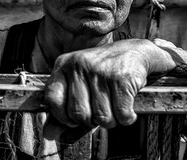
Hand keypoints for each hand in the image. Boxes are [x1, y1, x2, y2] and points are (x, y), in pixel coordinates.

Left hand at [43, 39, 174, 138]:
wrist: (137, 52)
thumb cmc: (105, 72)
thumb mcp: (79, 83)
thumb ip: (63, 108)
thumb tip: (49, 134)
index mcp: (65, 64)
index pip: (52, 99)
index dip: (63, 115)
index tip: (74, 117)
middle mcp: (80, 65)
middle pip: (79, 114)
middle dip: (92, 120)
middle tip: (101, 109)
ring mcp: (101, 71)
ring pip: (102, 117)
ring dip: (112, 120)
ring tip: (115, 105)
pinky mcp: (122, 78)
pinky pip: (122, 114)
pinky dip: (127, 117)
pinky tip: (128, 106)